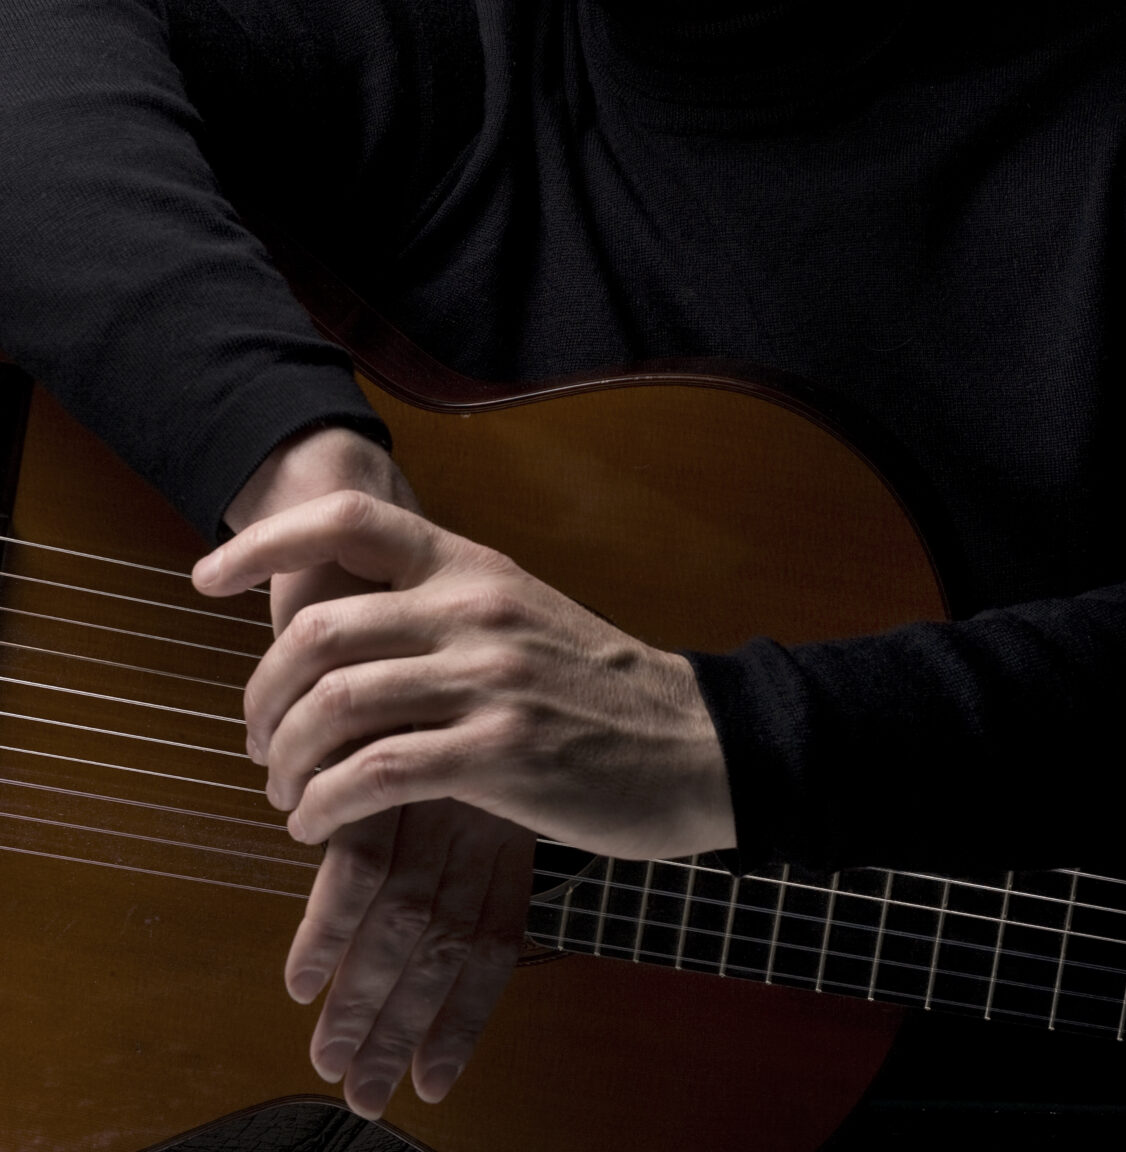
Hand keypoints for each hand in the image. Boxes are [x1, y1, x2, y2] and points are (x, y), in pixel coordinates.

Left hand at [209, 428, 538, 1117]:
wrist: (697, 744)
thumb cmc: (596, 688)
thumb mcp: (518, 614)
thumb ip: (437, 609)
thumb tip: (338, 630)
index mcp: (470, 566)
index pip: (348, 521)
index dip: (265, 544)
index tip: (206, 576)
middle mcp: (471, 610)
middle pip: (317, 632)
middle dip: (261, 696)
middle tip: (257, 741)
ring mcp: (486, 681)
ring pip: (333, 708)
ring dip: (285, 761)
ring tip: (287, 795)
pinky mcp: (499, 755)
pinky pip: (372, 776)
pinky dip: (323, 807)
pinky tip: (318, 826)